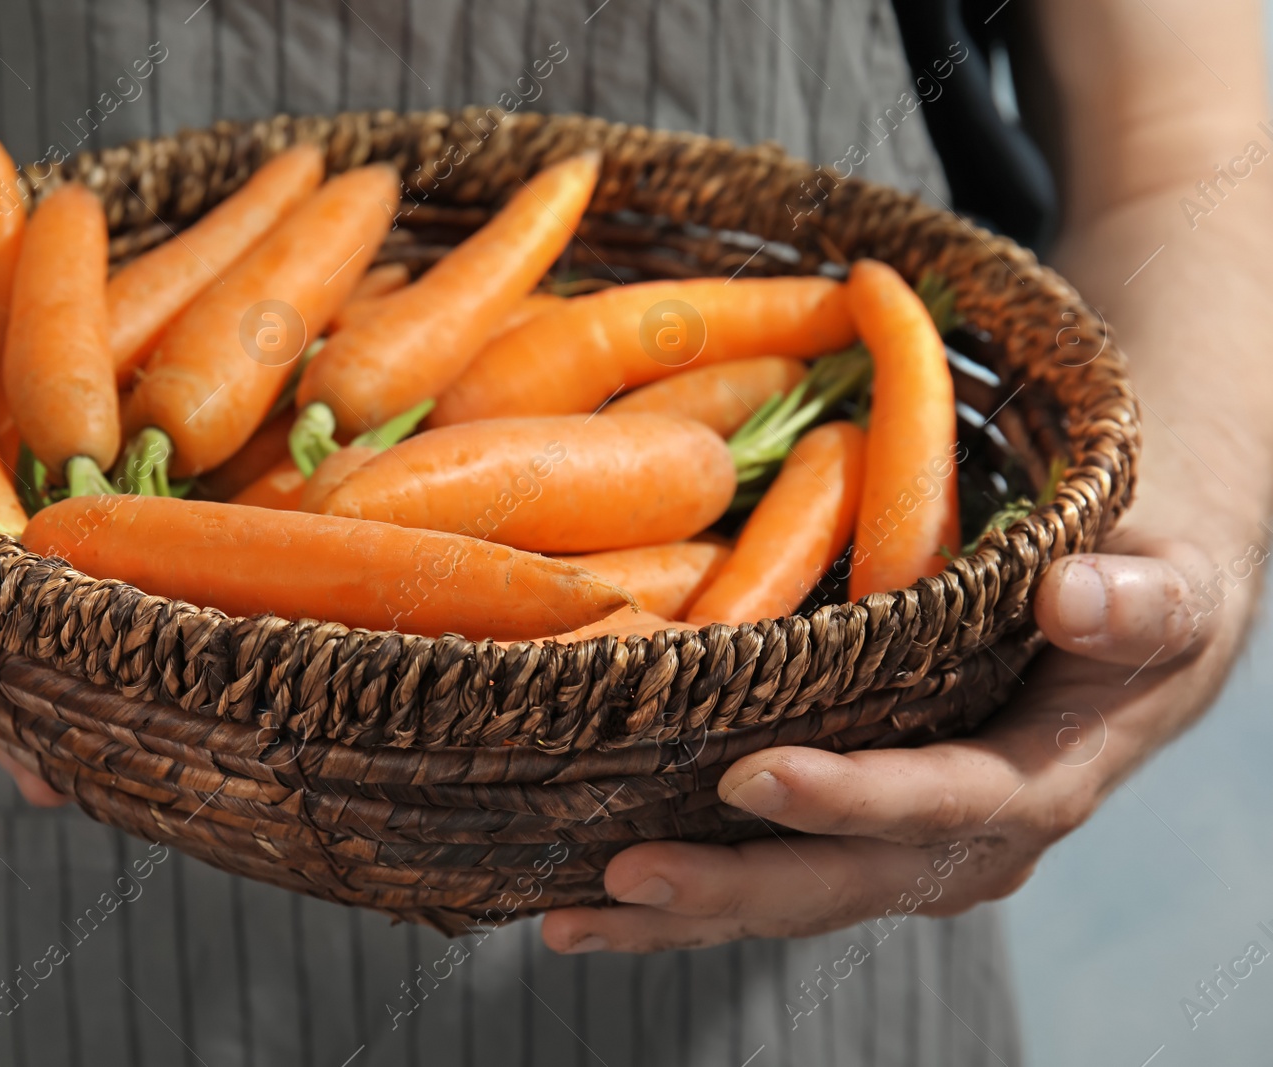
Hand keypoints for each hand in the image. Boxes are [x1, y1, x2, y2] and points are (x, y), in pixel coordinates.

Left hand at [541, 528, 1247, 952]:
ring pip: (793, 900)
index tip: (751, 777)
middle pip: (845, 882)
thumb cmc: (1142, 596)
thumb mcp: (1169, 588)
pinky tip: (595, 900)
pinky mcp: (864, 841)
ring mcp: (910, 852)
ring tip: (571, 917)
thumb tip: (1075, 599)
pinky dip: (690, 898)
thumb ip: (1137, 602)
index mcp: (1043, 783)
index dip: (853, 800)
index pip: (943, 805)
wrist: (1130, 633)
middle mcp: (971, 842)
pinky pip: (774, 879)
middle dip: (734, 888)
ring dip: (685, 917)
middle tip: (623, 877)